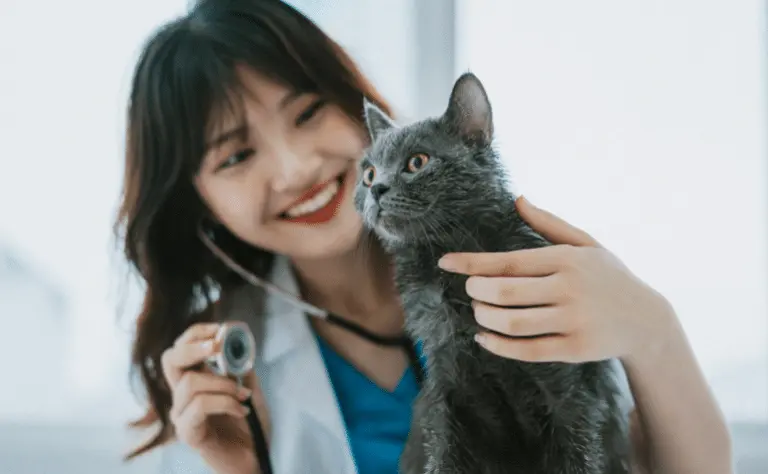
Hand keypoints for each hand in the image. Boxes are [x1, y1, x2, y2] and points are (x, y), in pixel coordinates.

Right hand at [161, 322, 268, 473]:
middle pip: (170, 359)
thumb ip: (240, 366)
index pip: (181, 348)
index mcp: (195, 380)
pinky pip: (199, 405)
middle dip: (194, 347)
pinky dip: (225, 402)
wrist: (255, 459)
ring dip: (223, 383)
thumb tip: (236, 341)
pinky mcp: (187, 432)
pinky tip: (242, 410)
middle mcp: (182, 395)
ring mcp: (182, 414)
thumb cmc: (250, 425)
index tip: (221, 328)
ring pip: (190, 382)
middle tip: (217, 346)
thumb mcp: (249, 387)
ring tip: (243, 394)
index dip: (197, 333)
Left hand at [437, 196, 675, 363]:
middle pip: (505, 292)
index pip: (508, 261)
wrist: (646, 320)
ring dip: (484, 318)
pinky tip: (484, 339)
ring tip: (478, 311)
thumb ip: (549, 224)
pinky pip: (527, 350)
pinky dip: (498, 346)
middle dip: (477, 291)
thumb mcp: (586, 244)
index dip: (471, 262)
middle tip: (470, 290)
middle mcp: (570, 289)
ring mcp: (573, 321)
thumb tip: (517, 199)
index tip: (445, 262)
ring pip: (512, 322)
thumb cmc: (608, 277)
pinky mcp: (575, 350)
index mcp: (567, 259)